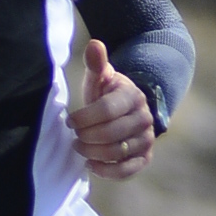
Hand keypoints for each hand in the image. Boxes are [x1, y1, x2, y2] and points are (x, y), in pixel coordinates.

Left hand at [70, 38, 156, 179]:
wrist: (129, 111)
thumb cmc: (107, 94)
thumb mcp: (101, 77)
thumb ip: (96, 63)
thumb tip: (94, 44)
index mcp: (132, 97)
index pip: (106, 110)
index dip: (84, 118)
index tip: (69, 121)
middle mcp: (144, 118)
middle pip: (110, 134)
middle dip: (86, 137)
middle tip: (74, 137)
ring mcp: (146, 139)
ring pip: (116, 153)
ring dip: (92, 153)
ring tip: (79, 148)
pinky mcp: (145, 158)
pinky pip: (126, 171)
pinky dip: (106, 171)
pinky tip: (91, 164)